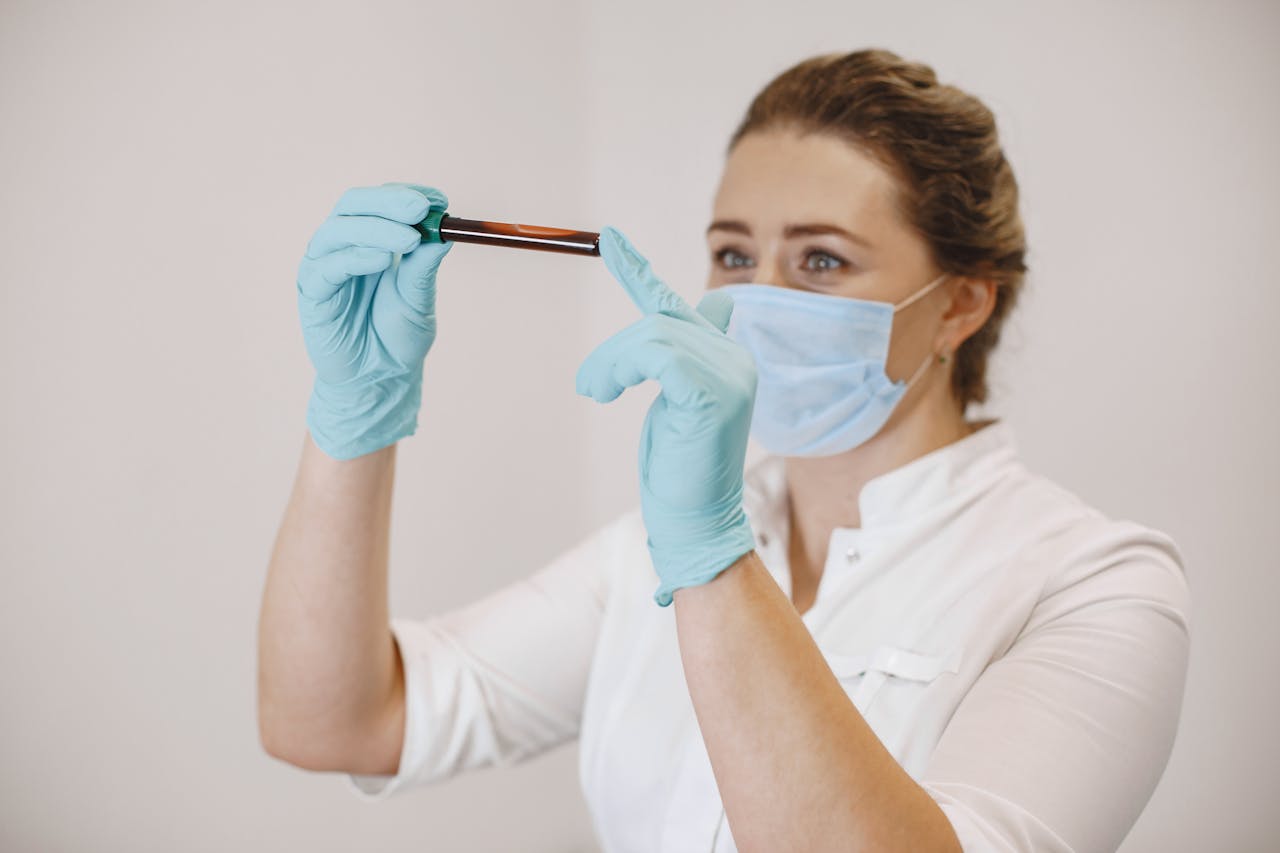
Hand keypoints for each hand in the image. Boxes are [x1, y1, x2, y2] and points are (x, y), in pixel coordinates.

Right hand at [296, 182, 451, 459]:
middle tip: (420, 208)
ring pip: (339, 230)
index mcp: (371, 240)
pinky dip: (355, 257)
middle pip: (354, 205)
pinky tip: (381, 261)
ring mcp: (324, 266)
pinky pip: (328, 266)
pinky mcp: (312, 292)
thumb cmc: (398, 338)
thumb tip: (444, 231)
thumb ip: (424, 266)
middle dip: (388, 202)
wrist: (380, 380)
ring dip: (377, 228)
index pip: (381, 202)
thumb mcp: (419, 299)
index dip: (407, 194)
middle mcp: (343, 246)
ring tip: (410, 238)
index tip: (438, 199)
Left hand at [576, 227, 757, 605]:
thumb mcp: (675, 404)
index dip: (640, 272)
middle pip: (659, 318)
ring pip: (652, 335)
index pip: (683, 305)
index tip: (610, 238)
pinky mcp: (713, 392)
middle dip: (615, 351)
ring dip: (612, 363)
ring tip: (595, 391)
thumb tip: (706, 312)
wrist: (696, 522)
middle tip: (590, 385)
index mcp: (728, 359)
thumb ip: (678, 360)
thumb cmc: (680, 470)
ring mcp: (731, 373)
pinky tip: (607, 392)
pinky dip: (621, 369)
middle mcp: (737, 359)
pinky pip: (655, 354)